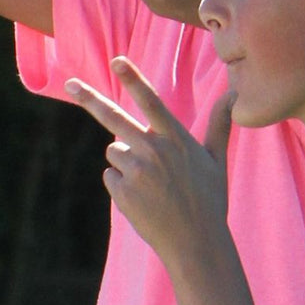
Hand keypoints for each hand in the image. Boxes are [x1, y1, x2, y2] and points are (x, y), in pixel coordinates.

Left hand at [65, 56, 233, 262]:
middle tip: (70, 84)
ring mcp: (137, 171)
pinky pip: (111, 176)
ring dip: (126, 163)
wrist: (197, 244)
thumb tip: (235, 93)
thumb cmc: (209, 200)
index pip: (152, 102)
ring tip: (152, 185)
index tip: (117, 60)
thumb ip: (219, 123)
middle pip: (114, 118)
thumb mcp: (217, 160)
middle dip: (88, 98)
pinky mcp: (122, 191)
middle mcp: (154, 150)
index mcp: (176, 138)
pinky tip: (143, 199)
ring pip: (115, 151)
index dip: (134, 79)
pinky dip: (122, 185)